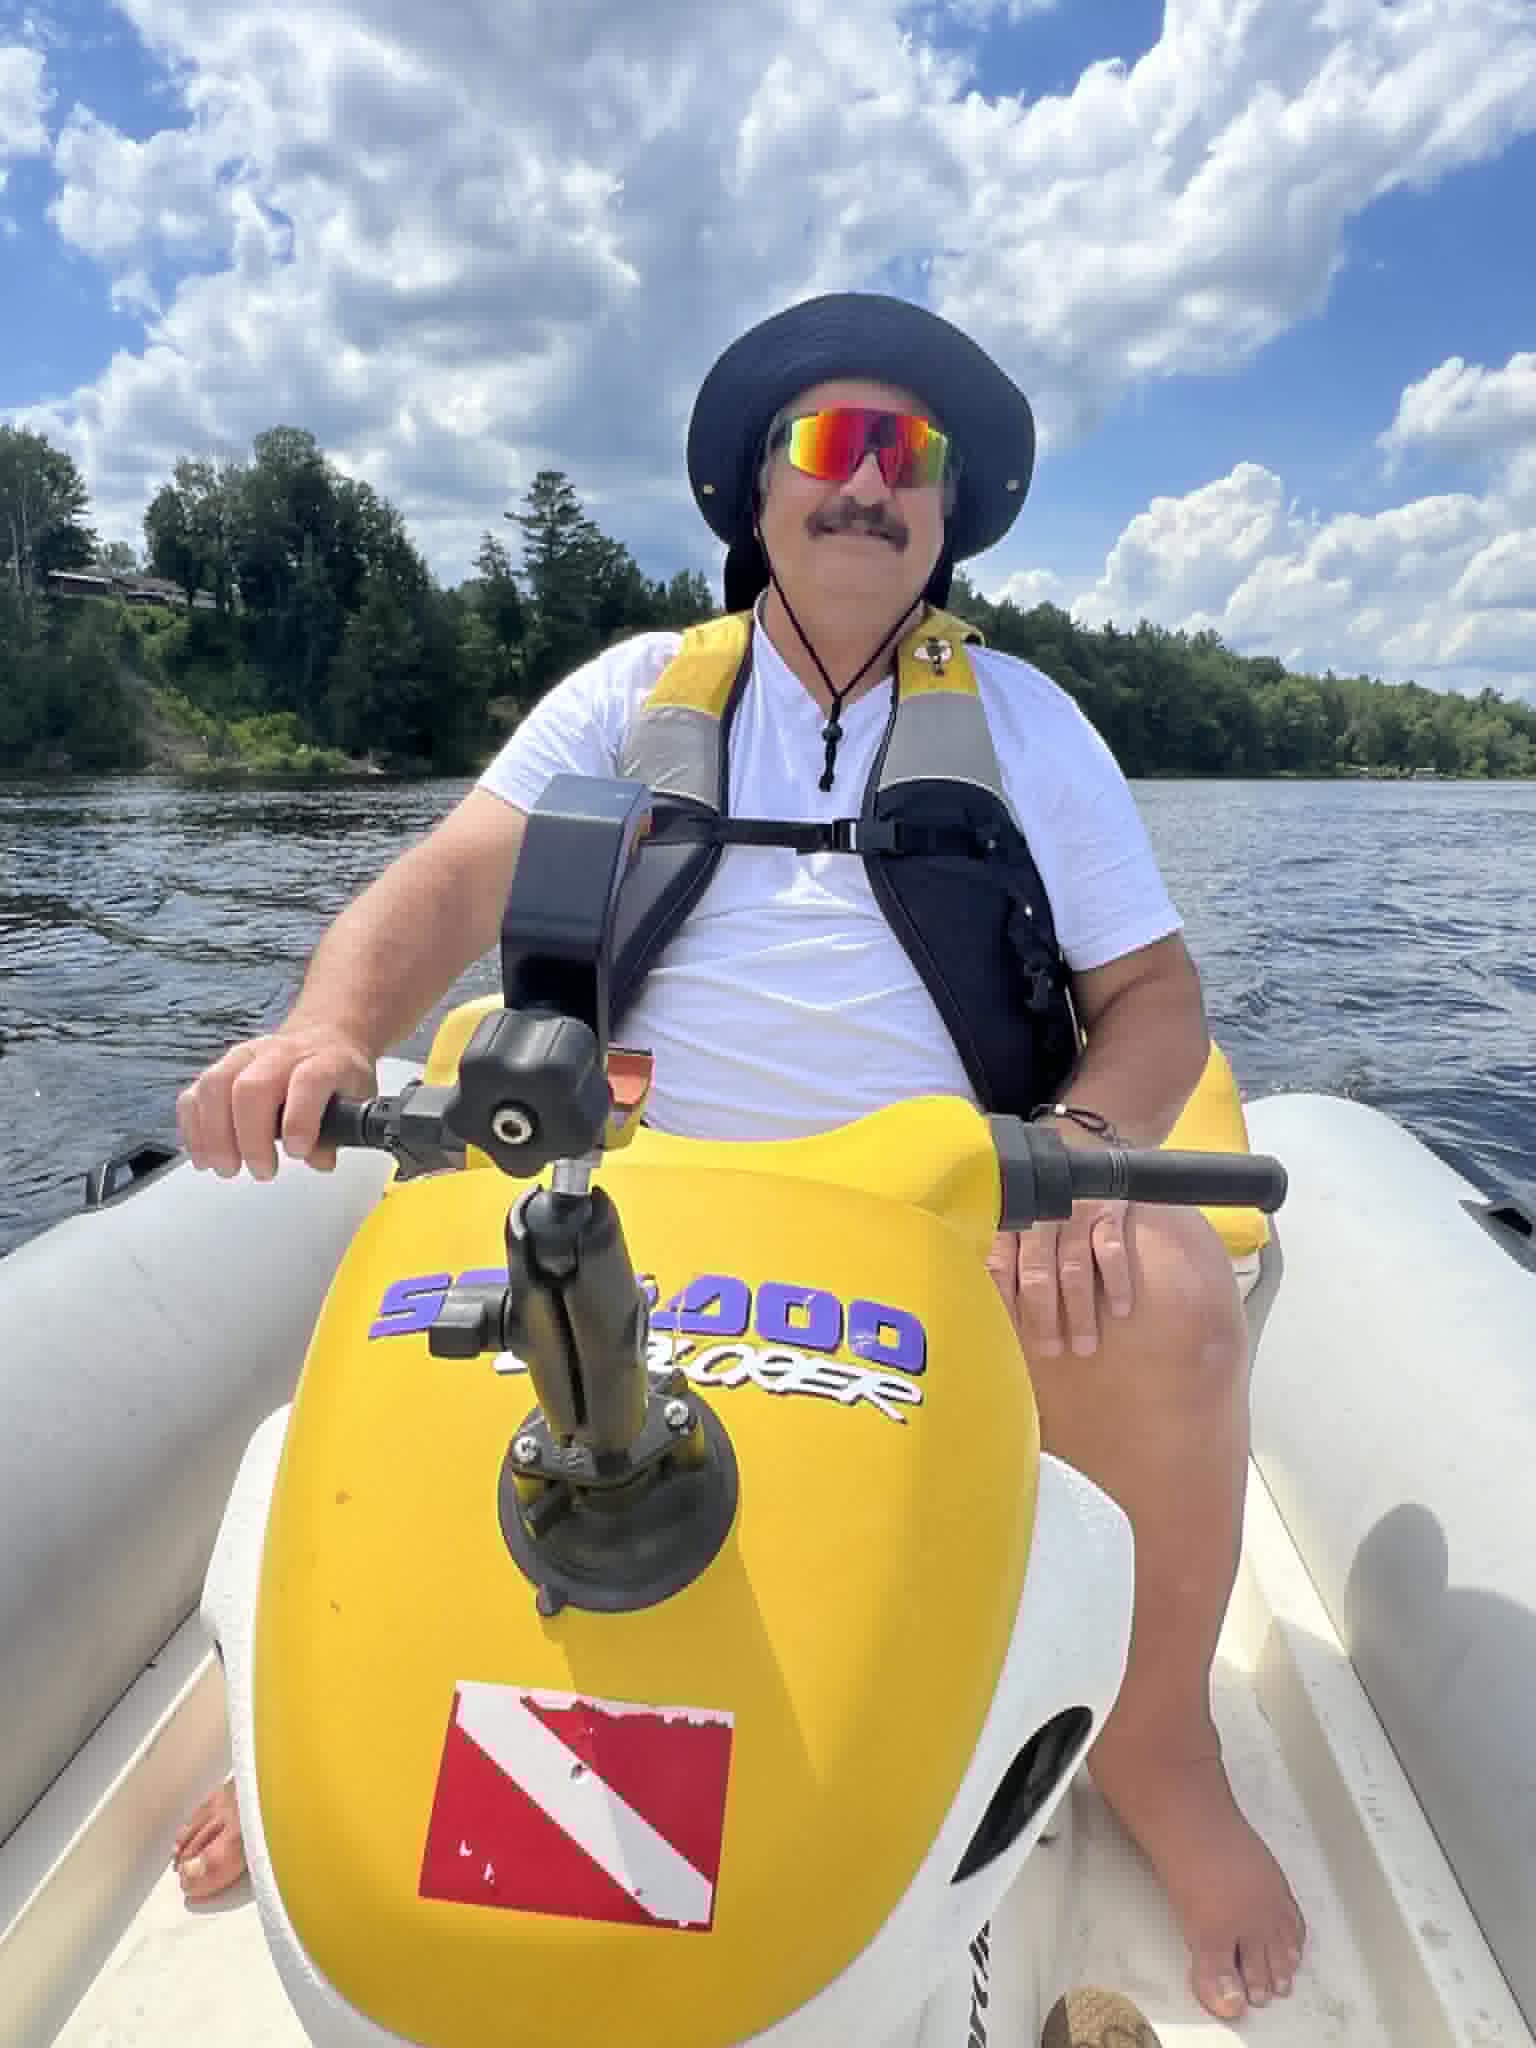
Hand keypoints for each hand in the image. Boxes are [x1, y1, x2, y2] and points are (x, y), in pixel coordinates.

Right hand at [176, 1026, 375, 1180]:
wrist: (324, 1037)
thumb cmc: (338, 1072)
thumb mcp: (358, 1098)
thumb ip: (342, 1132)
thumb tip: (320, 1159)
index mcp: (323, 1060)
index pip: (309, 1081)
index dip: (300, 1119)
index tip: (297, 1151)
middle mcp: (281, 1054)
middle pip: (253, 1087)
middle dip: (251, 1137)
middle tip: (262, 1170)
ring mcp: (246, 1057)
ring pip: (216, 1085)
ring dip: (215, 1135)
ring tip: (227, 1167)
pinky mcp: (221, 1067)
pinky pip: (194, 1092)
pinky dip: (193, 1127)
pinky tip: (202, 1154)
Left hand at [987, 1124, 1135, 1355]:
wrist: (1087, 1143)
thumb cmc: (1040, 1191)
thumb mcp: (1015, 1211)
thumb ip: (999, 1247)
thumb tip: (971, 1296)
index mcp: (1009, 1219)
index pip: (998, 1265)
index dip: (1001, 1303)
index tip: (1004, 1337)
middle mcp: (1039, 1215)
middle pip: (1037, 1272)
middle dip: (1043, 1316)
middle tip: (1050, 1351)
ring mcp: (1075, 1211)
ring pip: (1073, 1267)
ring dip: (1080, 1310)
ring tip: (1085, 1345)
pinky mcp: (1109, 1208)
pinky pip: (1111, 1248)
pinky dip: (1117, 1281)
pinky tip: (1121, 1310)